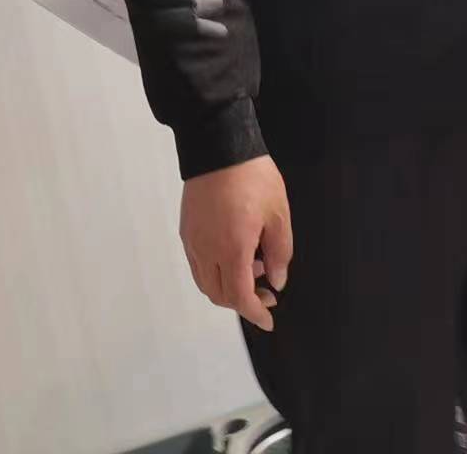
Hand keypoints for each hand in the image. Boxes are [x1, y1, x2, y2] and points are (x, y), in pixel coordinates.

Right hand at [180, 155, 292, 331]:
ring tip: (254, 267)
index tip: (269, 320)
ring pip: (206, 283)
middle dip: (244, 302)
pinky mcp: (186, 230)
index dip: (255, 313)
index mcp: (232, 248)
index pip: (240, 297)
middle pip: (220, 295)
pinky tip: (236, 254)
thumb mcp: (278, 214)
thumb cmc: (252, 176)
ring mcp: (193, 241)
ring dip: (229, 287)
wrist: (218, 145)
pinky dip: (216, 272)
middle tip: (268, 292)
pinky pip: (198, 265)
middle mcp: (206, 250)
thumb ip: (279, 253)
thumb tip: (277, 281)